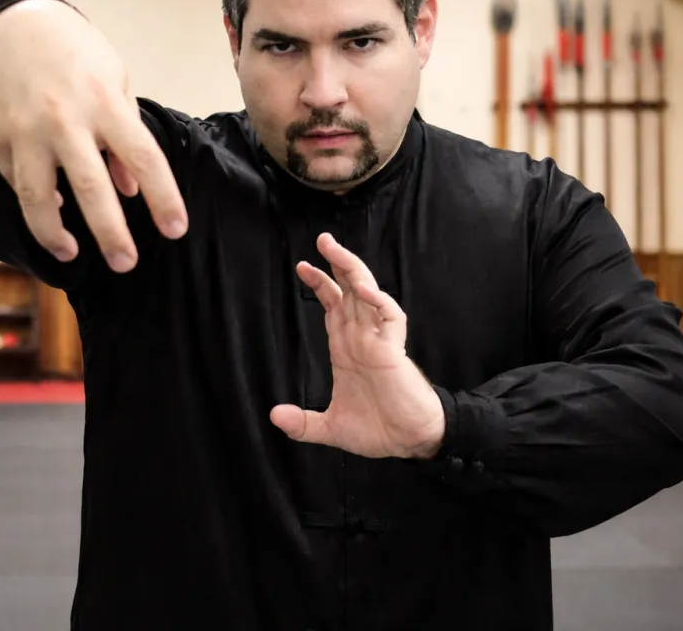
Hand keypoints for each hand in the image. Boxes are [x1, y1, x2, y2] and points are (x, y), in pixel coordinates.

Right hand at [0, 0, 187, 271]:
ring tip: (72, 252)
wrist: (14, 27)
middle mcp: (65, 119)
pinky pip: (16, 181)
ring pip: (38, 198)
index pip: (144, 159)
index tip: (176, 230)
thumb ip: (124, 138)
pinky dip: (34, 201)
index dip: (163, 199)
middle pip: (91, 189)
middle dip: (111, 234)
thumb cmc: (76, 55)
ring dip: (55, 234)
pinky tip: (48, 211)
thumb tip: (130, 189)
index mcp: (105, 103)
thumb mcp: (115, 84)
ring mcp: (26, 130)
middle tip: (126, 264)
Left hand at [270, 233, 445, 458]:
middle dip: (336, 264)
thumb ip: (303, 423)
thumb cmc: (377, 430)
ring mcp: (379, 341)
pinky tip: (364, 290)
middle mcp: (362, 338)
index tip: (303, 266)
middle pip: (349, 290)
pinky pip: (390, 317)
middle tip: (322, 240)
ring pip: (368, 294)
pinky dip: (379, 301)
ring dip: (353, 271)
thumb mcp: (330, 427)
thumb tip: (274, 416)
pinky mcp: (395, 350)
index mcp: (347, 349)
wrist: (408, 443)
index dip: (320, 284)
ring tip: (337, 251)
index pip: (334, 306)